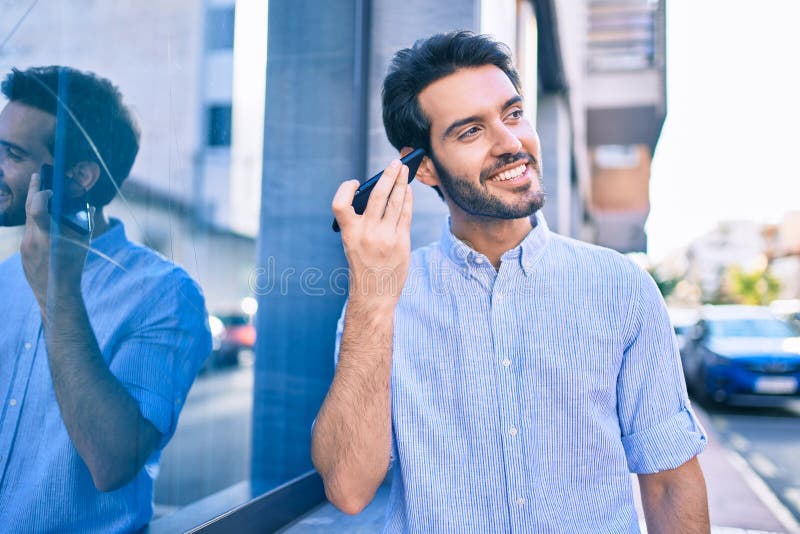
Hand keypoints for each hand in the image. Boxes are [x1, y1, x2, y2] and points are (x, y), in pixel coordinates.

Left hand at [20, 172, 90, 311]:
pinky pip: (30, 233)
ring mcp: (25, 246)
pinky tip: (47, 227)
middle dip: (34, 190)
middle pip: (28, 208)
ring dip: (36, 208)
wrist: (56, 293)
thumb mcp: (82, 244)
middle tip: (37, 175)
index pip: (36, 206)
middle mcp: (32, 239)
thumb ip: (82, 223)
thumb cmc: (73, 268)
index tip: (50, 189)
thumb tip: (87, 206)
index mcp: (47, 236)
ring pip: (29, 220)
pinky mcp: (23, 252)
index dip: (41, 193)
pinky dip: (38, 225)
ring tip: (44, 199)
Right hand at [331, 159, 413, 303]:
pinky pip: (405, 214)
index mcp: (349, 233)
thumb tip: (380, 193)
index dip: (345, 189)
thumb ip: (362, 221)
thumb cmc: (363, 265)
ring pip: (396, 202)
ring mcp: (386, 237)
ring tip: (405, 171)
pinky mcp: (401, 242)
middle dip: (388, 175)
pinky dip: (407, 199)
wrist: (375, 293)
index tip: (356, 183)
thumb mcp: (353, 244)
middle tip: (395, 163)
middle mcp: (367, 233)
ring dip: (401, 183)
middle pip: (378, 195)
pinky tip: (408, 191)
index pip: (340, 204)